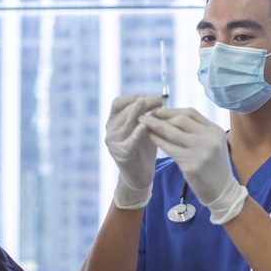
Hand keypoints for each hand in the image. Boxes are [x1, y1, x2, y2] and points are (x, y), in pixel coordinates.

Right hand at [105, 94, 163, 208]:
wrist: (139, 175)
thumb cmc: (143, 148)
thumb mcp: (143, 127)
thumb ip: (146, 115)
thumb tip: (159, 98)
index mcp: (113, 121)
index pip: (118, 103)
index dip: (133, 97)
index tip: (149, 96)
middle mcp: (111, 130)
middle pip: (124, 111)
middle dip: (141, 103)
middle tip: (158, 100)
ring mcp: (114, 143)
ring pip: (125, 124)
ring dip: (139, 114)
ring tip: (151, 109)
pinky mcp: (122, 154)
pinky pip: (129, 142)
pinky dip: (136, 134)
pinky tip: (144, 127)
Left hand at [139, 107, 247, 223]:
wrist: (223, 192)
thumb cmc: (214, 168)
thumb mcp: (212, 144)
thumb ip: (198, 132)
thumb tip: (173, 118)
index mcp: (215, 130)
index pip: (191, 113)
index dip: (172, 110)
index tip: (159, 111)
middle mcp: (209, 138)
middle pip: (181, 119)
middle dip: (161, 115)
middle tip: (147, 115)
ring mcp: (201, 151)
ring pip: (172, 132)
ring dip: (154, 125)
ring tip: (142, 122)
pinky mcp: (192, 165)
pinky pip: (169, 148)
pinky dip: (157, 140)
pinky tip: (149, 137)